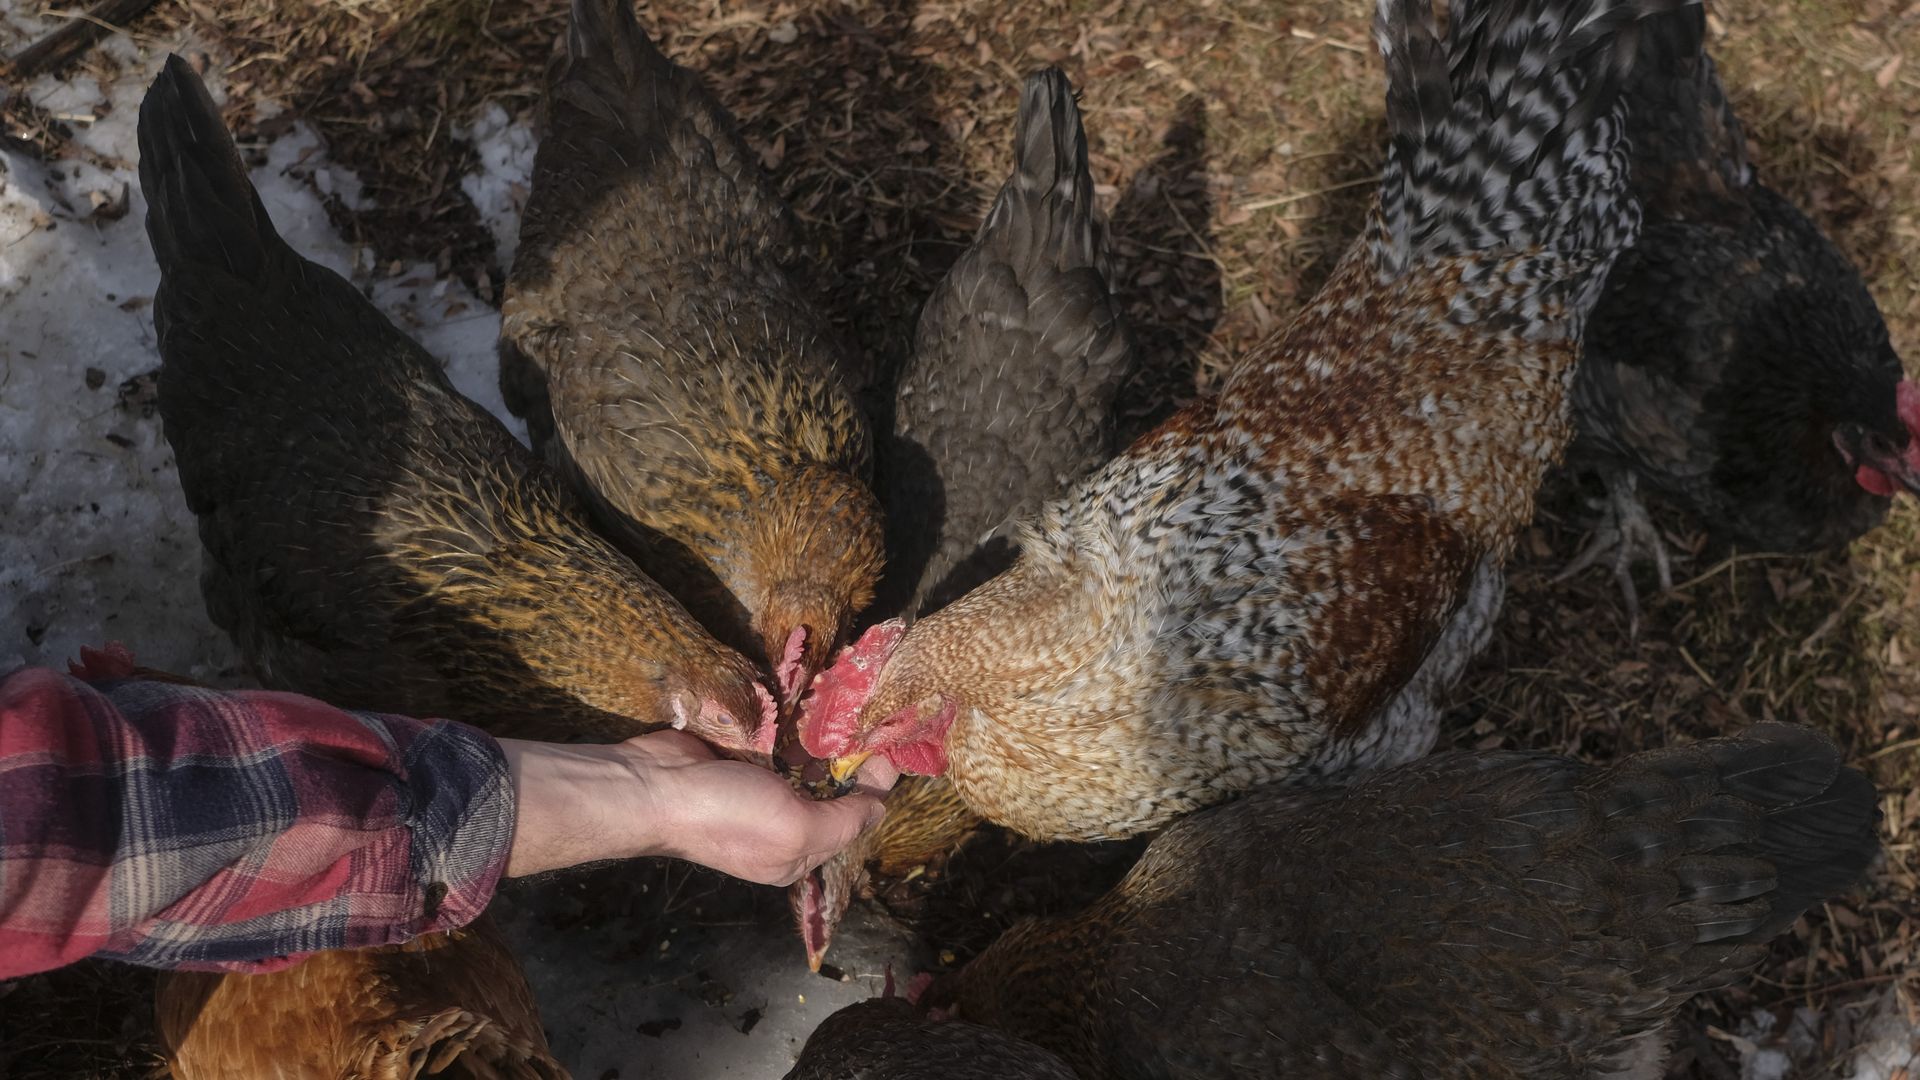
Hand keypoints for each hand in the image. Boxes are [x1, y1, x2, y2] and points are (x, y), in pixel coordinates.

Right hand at [498, 730, 889, 885]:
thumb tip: (882, 806)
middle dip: (853, 758)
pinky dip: (796, 725)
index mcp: (797, 854)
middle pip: (833, 790)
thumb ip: (846, 819)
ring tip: (850, 705)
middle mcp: (781, 824)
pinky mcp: (739, 757)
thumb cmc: (727, 815)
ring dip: (827, 737)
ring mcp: (758, 789)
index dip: (876, 786)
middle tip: (874, 718)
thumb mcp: (797, 828)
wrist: (652, 785)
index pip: (854, 820)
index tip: (894, 745)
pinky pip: (778, 740)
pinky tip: (813, 703)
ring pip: (807, 761)